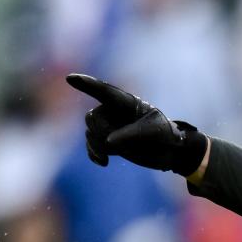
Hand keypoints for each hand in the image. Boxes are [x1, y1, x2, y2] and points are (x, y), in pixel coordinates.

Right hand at [65, 73, 205, 175]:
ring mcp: (109, 127)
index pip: (104, 91)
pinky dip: (94, 154)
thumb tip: (108, 142)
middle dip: (100, 133)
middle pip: (92, 118)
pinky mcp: (108, 142)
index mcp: (126, 102)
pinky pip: (91, 146)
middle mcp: (113, 112)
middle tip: (117, 144)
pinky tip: (103, 163)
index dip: (87, 84)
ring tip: (115, 155)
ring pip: (90, 133)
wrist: (171, 152)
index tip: (70, 78)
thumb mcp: (154, 132)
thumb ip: (131, 134)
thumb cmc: (165, 135)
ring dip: (98, 146)